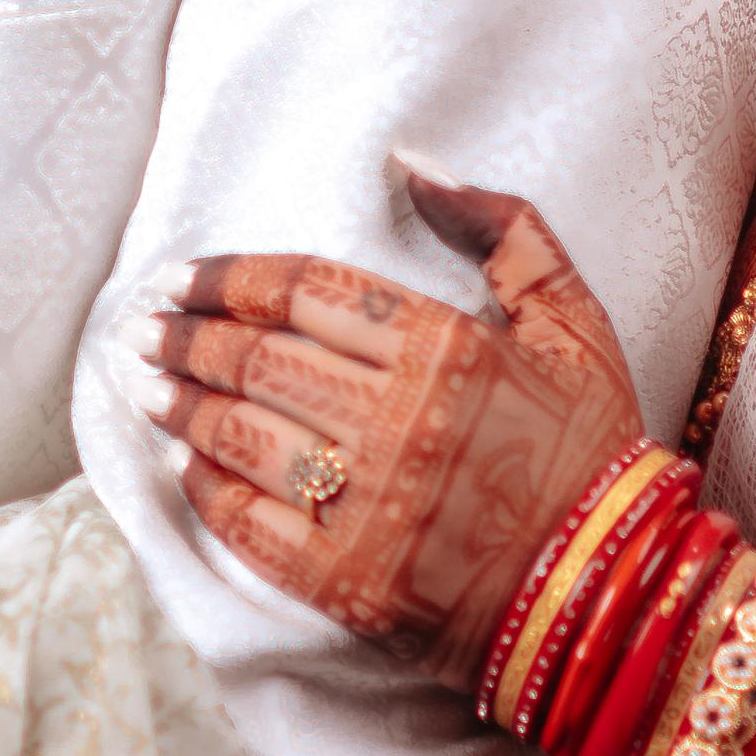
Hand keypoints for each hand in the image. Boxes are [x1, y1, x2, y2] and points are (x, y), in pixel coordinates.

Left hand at [142, 163, 643, 687]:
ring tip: (144, 386)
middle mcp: (400, 423)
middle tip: (142, 329)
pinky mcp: (350, 581)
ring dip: (182, 407)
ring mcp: (370, 507)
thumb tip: (412, 163)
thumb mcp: (570, 318)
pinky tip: (186, 467)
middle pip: (258, 359)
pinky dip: (208, 492)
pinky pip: (252, 527)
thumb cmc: (592, 447)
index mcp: (449, 349)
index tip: (181, 277)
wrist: (613, 592)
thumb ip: (501, 228)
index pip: (304, 292)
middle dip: (186, 338)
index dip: (228, 278)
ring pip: (242, 437)